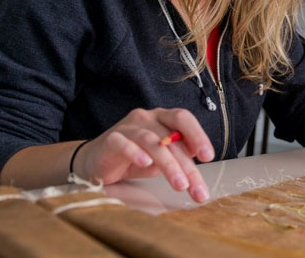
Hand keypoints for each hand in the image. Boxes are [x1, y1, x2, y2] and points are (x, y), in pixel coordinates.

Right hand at [73, 108, 214, 202]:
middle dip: (187, 165)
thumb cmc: (133, 158)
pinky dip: (136, 153)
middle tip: (196, 187)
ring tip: (179, 185)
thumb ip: (180, 154)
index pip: (183, 119)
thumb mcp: (162, 158)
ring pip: (152, 142)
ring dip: (168, 165)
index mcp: (162, 118)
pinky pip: (124, 143)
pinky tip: (145, 164)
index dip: (198, 135)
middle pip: (171, 137)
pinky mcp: (110, 139)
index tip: (208, 156)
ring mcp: (128, 126)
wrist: (96, 163)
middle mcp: (146, 118)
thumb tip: (202, 158)